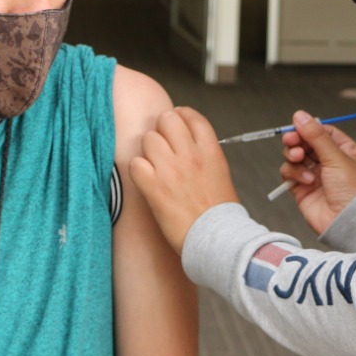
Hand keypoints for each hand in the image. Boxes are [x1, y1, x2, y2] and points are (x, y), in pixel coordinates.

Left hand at [130, 107, 239, 253]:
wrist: (217, 240)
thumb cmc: (220, 213)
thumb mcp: (220, 173)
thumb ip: (203, 154)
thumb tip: (185, 143)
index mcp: (210, 150)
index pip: (191, 116)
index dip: (180, 115)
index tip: (176, 121)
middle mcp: (190, 154)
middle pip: (166, 119)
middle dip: (161, 130)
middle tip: (162, 146)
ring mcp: (170, 169)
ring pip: (148, 139)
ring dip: (149, 151)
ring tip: (155, 167)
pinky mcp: (154, 187)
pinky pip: (135, 164)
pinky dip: (138, 171)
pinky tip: (146, 181)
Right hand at [279, 110, 355, 233]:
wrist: (347, 223)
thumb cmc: (352, 191)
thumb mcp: (337, 157)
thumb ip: (316, 136)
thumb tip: (300, 115)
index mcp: (345, 151)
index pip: (322, 132)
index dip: (309, 128)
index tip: (298, 126)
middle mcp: (329, 162)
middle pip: (305, 142)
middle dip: (297, 140)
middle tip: (292, 141)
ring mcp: (315, 175)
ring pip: (294, 156)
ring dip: (294, 155)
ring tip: (299, 159)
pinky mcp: (302, 188)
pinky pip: (289, 172)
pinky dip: (294, 173)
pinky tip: (306, 181)